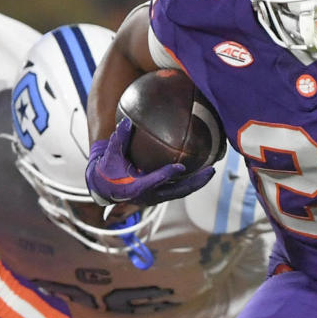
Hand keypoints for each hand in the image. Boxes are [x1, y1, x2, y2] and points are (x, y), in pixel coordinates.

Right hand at [85, 117, 214, 205]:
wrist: (105, 188)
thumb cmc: (107, 170)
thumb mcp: (110, 155)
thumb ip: (119, 139)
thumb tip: (126, 121)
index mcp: (136, 188)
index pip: (155, 181)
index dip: (167, 174)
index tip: (181, 167)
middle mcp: (149, 195)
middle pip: (177, 191)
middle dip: (195, 182)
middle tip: (211, 171)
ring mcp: (156, 196)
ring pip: (181, 192)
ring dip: (197, 182)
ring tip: (211, 170)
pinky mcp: (160, 194)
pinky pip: (178, 189)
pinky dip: (190, 181)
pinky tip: (201, 169)